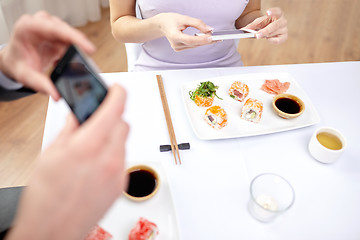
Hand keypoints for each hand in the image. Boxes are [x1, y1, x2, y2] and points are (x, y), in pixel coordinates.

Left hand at [0, 11, 94, 99]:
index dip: (74, 38)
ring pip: (72, 37)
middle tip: (87, 63)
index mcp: (28, 27)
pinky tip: (70, 62)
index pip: (55, 29)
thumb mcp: (25, 75)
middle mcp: (41, 23)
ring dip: (77, 51)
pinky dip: (75, 53)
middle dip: (79, 47)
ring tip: (76, 65)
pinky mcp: (60, 34)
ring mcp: (52, 27)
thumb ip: (40, 84)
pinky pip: (73, 42)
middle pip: (67, 32)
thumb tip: (57, 94)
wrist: (15, 59)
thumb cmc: (17, 62)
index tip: (89, 49)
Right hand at [7, 85, 128, 239]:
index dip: (118, 93)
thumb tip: (79, 117)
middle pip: (123, 124)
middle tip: (96, 122)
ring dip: (112, 138)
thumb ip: (70, 130)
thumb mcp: (51, 154)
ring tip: (91, 148)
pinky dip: (114, 155)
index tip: (117, 89)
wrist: (52, 231)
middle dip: (112, 118)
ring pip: (124, 142)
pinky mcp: (121, 185)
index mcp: (88, 146)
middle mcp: (109, 158)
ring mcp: (118, 173)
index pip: (115, 109)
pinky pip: (123, 159)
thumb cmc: (45, 198)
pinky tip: (96, 164)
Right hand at [157, 13, 214, 50]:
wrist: (162, 25)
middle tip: (218, 37)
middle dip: (206, 40)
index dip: (201, 39)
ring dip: (204, 41)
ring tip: (214, 37)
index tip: (211, 37)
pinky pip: (193, 46)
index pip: (190, 40)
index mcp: (174, 36)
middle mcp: (176, 45)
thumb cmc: (170, 20)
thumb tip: (209, 29)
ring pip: (195, 46)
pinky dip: (199, 42)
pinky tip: (205, 39)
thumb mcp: (184, 18)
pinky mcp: (180, 49)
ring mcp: (178, 48)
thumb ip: (197, 23)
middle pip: (194, 44)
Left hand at [244, 7, 287, 43]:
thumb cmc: (264, 23)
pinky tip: (267, 39)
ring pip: (274, 33)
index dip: (273, 11)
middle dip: (265, 31)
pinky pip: (278, 40)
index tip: (267, 12)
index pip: (278, 11)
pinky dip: (272, 41)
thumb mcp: (258, 23)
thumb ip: (252, 25)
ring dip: (266, 35)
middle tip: (257, 35)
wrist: (268, 28)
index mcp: (278, 13)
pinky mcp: (284, 36)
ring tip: (259, 35)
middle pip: (275, 25)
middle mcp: (282, 21)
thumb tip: (243, 30)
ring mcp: (284, 29)